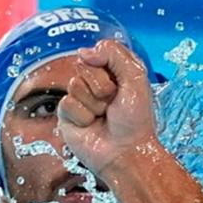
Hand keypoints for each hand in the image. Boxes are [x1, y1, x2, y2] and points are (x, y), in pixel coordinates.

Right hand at [57, 39, 157, 175]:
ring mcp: (80, 97)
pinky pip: (67, 102)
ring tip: (104, 116)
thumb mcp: (136, 78)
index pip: (100, 50)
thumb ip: (114, 54)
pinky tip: (91, 125)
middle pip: (85, 65)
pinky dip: (83, 115)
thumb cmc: (136, 119)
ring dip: (94, 102)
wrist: (126, 151)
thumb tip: (83, 51)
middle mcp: (95, 82)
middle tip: (113, 103)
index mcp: (114, 71)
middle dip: (103, 85)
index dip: (109, 64)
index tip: (121, 82)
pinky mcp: (66, 114)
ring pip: (75, 83)